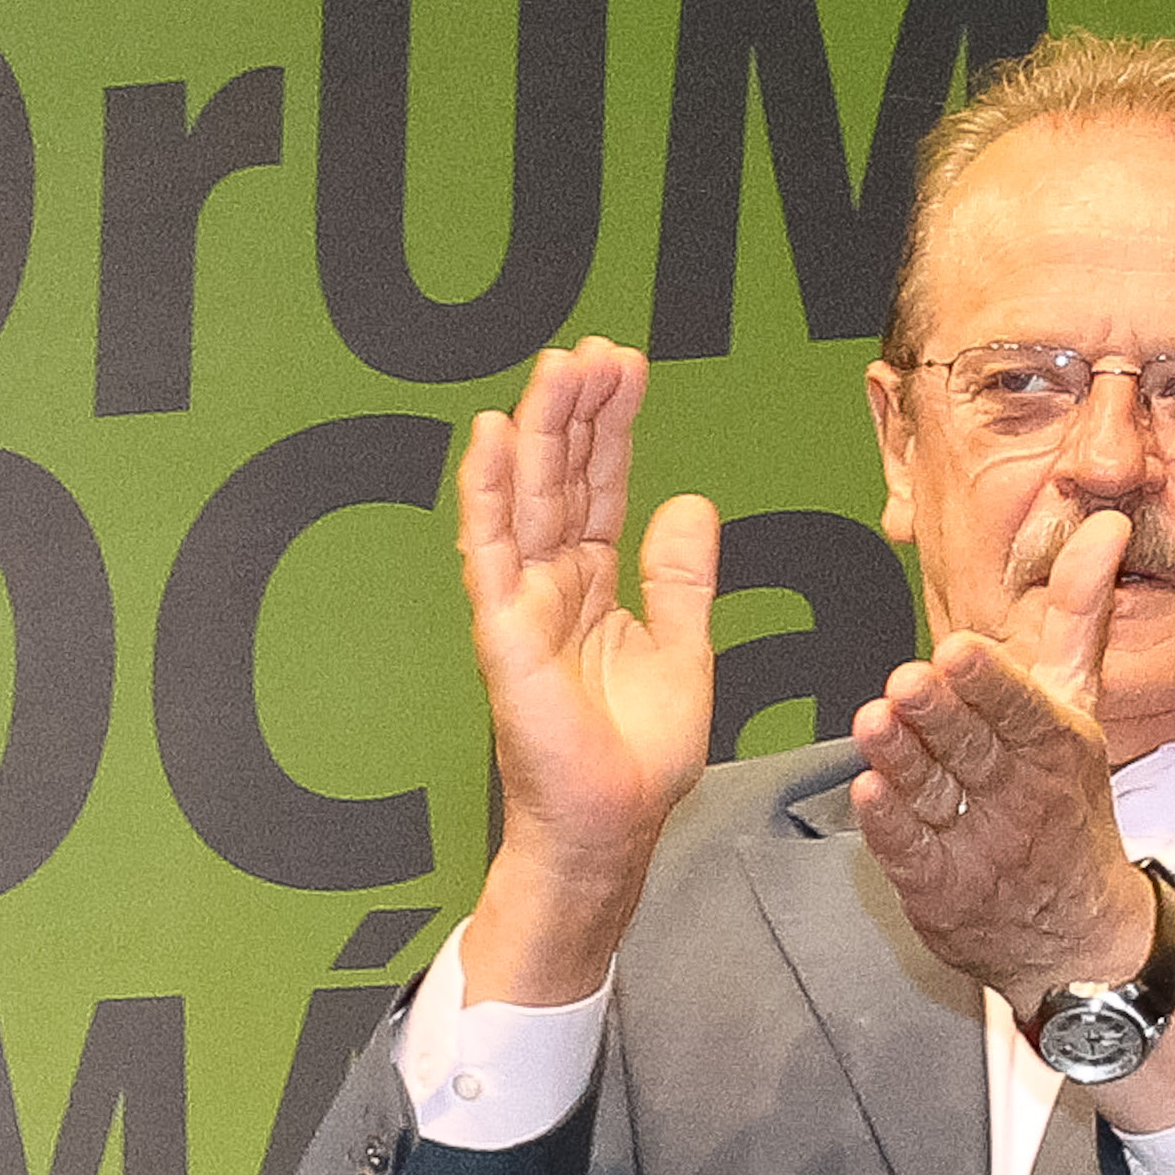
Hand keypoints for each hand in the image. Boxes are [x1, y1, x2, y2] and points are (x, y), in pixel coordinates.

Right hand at [456, 339, 719, 999]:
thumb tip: (688, 503)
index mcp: (594, 587)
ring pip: (529, 499)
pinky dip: (486, 494)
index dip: (613, 426)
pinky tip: (488, 437)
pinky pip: (491, 552)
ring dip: (538, 430)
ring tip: (557, 365)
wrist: (610, 828)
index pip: (602, 487)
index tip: (626, 364)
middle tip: (596, 347)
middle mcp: (552, 584)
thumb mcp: (683, 653)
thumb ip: (681, 580)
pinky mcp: (503, 631)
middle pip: (563, 478)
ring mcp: (523, 604)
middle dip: (578, 410)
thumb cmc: (634, 758)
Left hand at [849, 509, 1153, 1014]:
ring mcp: (983, 849)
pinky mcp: (943, 891)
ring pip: (936, 795)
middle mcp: (1024, 798)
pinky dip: (890, 825)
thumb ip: (1078, 617)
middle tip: (906, 679)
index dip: (992, 683)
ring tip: (870, 721)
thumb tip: (1104, 525)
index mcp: (1058, 748)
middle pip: (975, 749)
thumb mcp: (1081, 709)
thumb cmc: (1068, 798)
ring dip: (903, 760)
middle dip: (942, 715)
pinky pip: (913, 854)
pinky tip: (865, 792)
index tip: (960, 648)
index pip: (1024, 711)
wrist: (1082, 936)